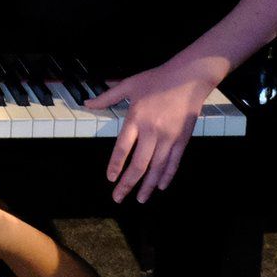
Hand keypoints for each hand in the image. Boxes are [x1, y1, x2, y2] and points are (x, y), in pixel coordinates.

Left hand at [85, 57, 218, 202]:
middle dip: (127, 184)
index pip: (122, 148)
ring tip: (140, 199)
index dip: (115, 166)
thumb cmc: (157, 79)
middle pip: (138, 164)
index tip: (110, 179)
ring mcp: (169, 137)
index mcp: (136, 119)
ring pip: (156, 167)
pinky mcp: (182, 139)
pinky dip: (167, 176)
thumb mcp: (129, 84)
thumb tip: (87, 103)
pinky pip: (174, 162)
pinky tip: (160, 186)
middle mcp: (152, 131)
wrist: (189, 76)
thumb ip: (107, 97)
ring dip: (147, 186)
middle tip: (118, 198)